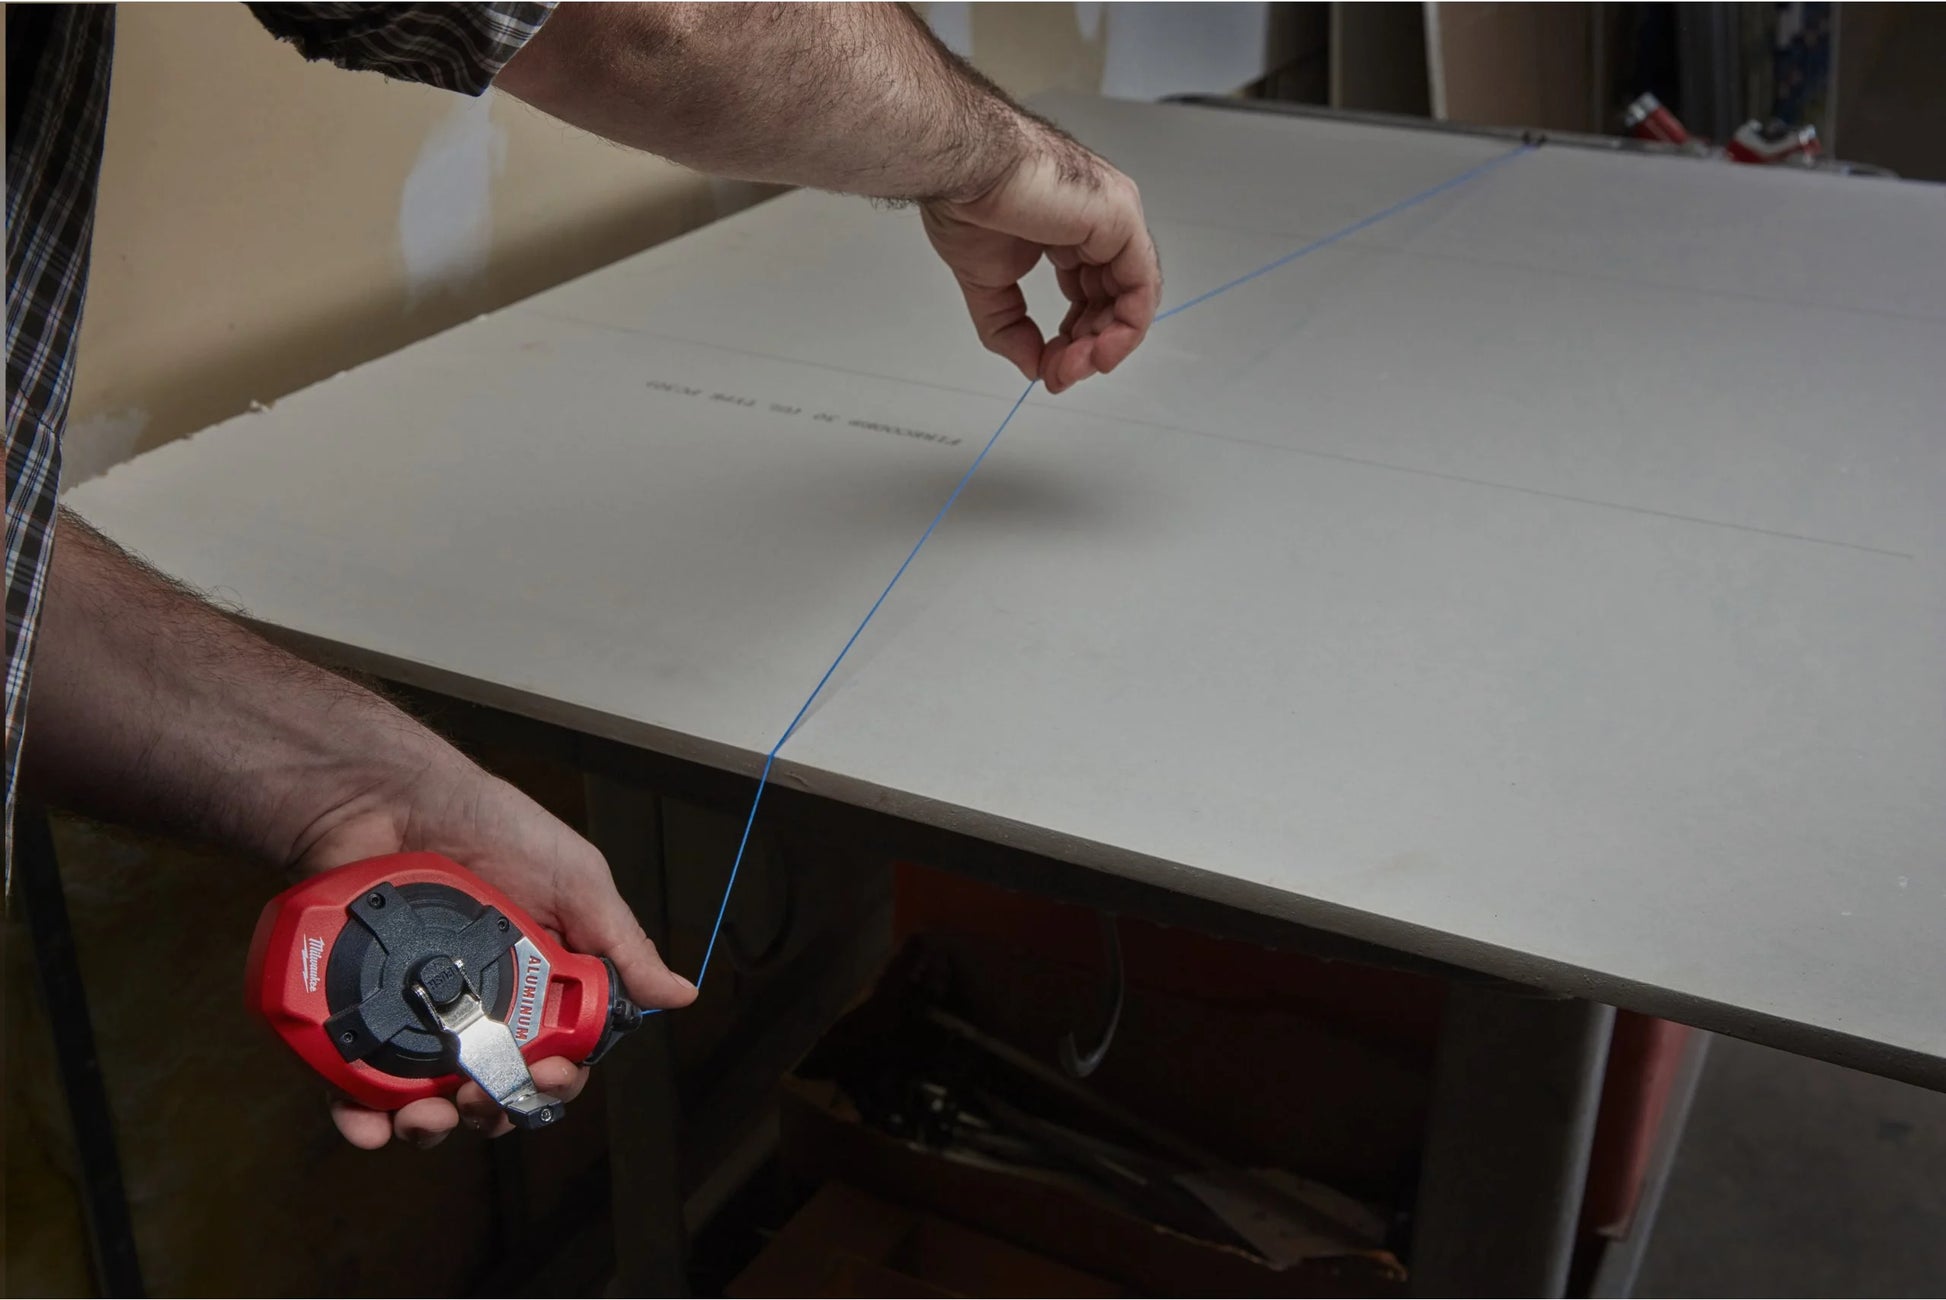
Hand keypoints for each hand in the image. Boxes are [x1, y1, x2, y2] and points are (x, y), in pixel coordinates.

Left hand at [292, 754, 695, 1148]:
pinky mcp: (357, 1015)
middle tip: (482, 1095)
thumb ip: (621, 943)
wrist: (391, 796)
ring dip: (433, 1130)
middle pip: (494, 1092)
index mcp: (536, 984)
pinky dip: (360, 1120)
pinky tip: (369, 1124)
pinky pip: (352, 1086)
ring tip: (428, 1117)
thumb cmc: (490, 825)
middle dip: (494, 1112)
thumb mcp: (575, 880)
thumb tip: (681, 993)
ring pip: (427, 1103)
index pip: (556, 1055)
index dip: (556, 1079)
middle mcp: (477, 1008)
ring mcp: (415, 1015)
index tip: (547, 1071)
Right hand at [922, 124, 1160, 393]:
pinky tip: (1099, 351)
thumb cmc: (970, 197)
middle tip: (1060, 373)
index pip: (1089, 296)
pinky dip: (1126, 328)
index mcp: (1072, 231)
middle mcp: (1101, 224)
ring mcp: (1115, 221)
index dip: (1072, 339)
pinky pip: (1142, 287)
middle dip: (1087, 349)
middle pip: (1112, 302)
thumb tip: (1031, 365)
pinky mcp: (1121, 221)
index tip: (1048, 367)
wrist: (963, 169)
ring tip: (1075, 367)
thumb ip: (1010, 328)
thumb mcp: (987, 284)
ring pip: (1132, 300)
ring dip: (1104, 346)